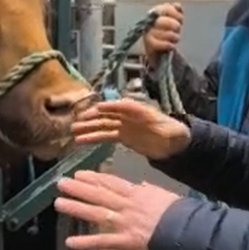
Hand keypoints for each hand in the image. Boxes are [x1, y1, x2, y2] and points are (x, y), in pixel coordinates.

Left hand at [54, 170, 180, 249]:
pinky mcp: (127, 241)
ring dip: (76, 208)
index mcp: (137, 194)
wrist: (190, 230)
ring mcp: (125, 223)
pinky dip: (86, 243)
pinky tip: (70, 243)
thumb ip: (149, 191)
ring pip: (96, 213)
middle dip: (78, 188)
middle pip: (99, 194)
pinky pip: (103, 242)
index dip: (93, 178)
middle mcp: (127, 206)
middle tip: (60, 183)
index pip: (111, 183)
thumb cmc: (180, 213)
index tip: (78, 173)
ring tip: (58, 203)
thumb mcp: (164, 195)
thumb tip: (141, 185)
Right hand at [73, 98, 189, 160]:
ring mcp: (124, 125)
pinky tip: (80, 140)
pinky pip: (105, 135)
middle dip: (95, 115)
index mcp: (143, 111)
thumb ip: (168, 130)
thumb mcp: (175, 132)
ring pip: (104, 124)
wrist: (174, 143)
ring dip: (89, 126)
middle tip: (79, 119)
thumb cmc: (175, 134)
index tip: (100, 107)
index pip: (126, 106)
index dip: (113, 106)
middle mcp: (130, 115)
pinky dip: (93, 137)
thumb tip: (164, 131)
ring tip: (73, 129)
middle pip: (110, 113)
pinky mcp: (121, 135)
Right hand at [142, 3, 183, 59]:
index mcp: (155, 12)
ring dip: (173, 36)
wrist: (157, 49)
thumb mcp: (172, 19)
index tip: (181, 19)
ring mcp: (148, 33)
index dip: (175, 13)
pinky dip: (168, 45)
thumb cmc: (166, 31)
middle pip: (162, 21)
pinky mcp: (148, 45)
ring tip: (176, 38)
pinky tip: (172, 45)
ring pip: (161, 33)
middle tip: (178, 28)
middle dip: (173, 25)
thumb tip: (177, 6)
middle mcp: (149, 22)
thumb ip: (175, 11)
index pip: (165, 9)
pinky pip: (159, 44)